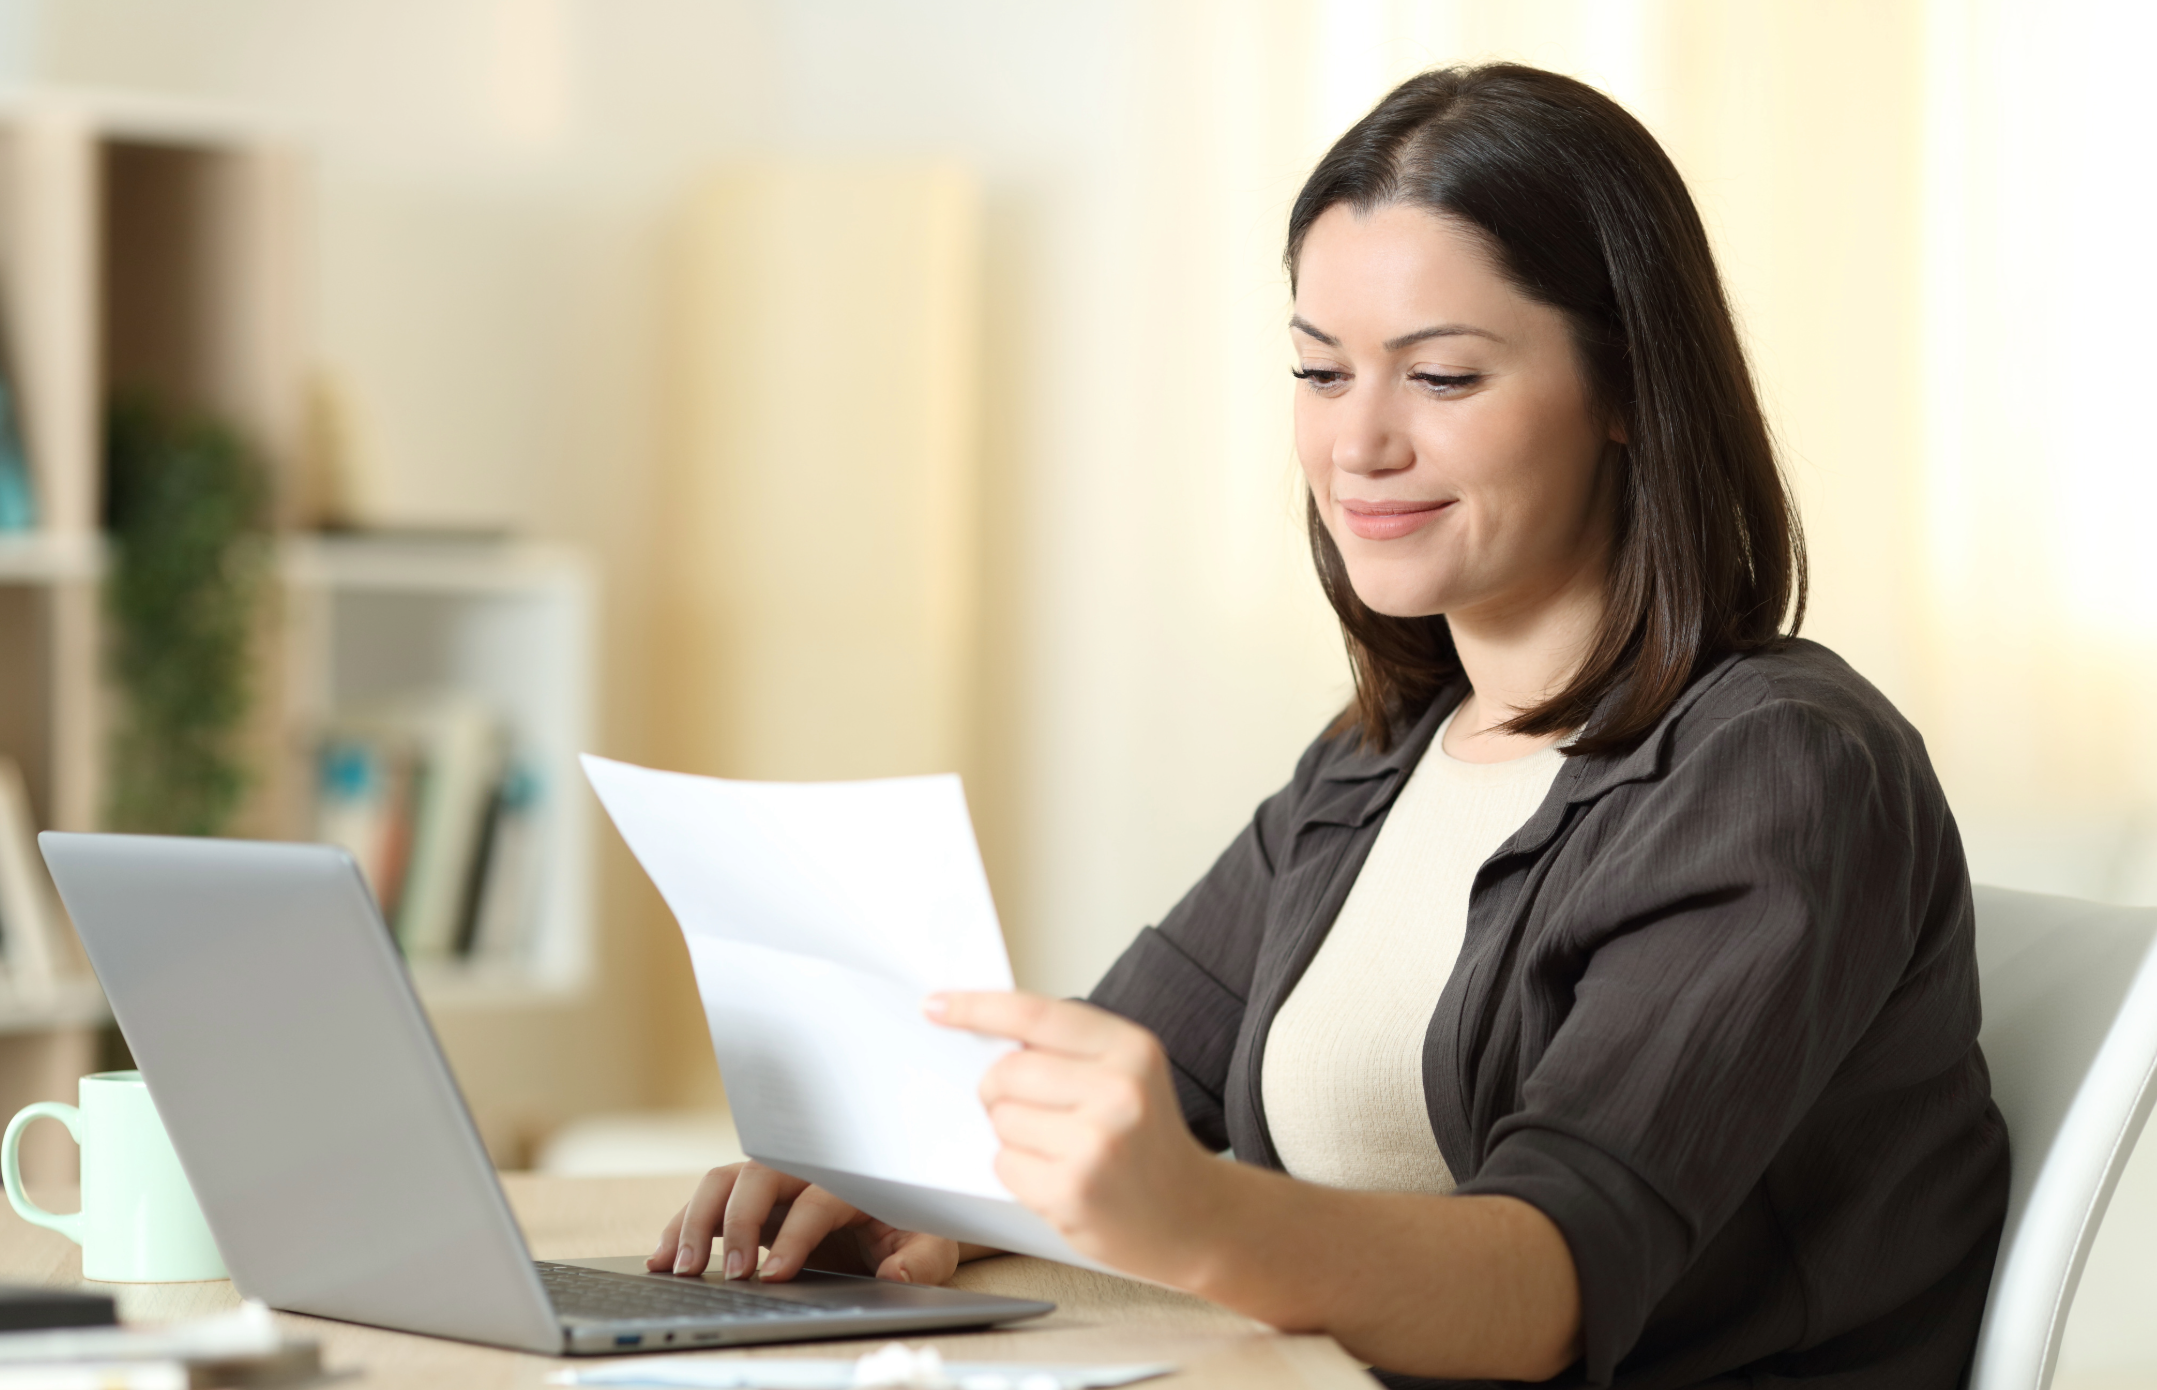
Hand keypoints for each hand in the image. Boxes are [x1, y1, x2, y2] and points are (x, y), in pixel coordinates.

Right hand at [648, 1160, 960, 1284]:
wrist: (900, 1217)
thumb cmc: (913, 1229)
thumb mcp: (931, 1245)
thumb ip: (919, 1261)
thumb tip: (894, 1274)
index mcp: (848, 1179)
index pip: (814, 1200)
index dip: (793, 1237)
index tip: (774, 1275)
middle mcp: (803, 1172)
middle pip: (757, 1176)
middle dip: (737, 1223)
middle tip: (729, 1274)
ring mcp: (772, 1184)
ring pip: (723, 1183)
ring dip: (695, 1220)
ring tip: (679, 1268)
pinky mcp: (751, 1202)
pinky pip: (708, 1204)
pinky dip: (680, 1227)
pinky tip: (661, 1259)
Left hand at [928, 991, 1220, 1282]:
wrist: (1192, 1216)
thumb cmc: (1147, 1141)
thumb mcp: (1128, 1072)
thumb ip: (1067, 1049)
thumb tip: (982, 1032)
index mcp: (1132, 1048)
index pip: (1034, 1014)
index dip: (976, 1007)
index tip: (935, 1005)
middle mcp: (1120, 1091)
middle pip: (1005, 1072)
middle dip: (998, 1090)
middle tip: (1032, 1110)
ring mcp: (1096, 1144)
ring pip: (1001, 1119)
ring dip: (1013, 1135)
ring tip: (1060, 1148)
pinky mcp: (1072, 1191)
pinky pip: (1005, 1163)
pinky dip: (1019, 1170)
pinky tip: (1059, 1177)